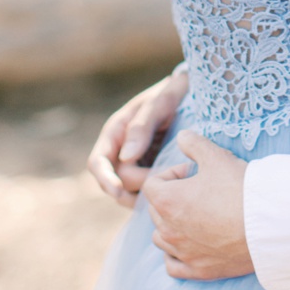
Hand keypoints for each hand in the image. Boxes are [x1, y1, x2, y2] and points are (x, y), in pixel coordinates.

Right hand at [88, 68, 188, 206]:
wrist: (191, 92)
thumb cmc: (172, 93)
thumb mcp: (159, 104)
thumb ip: (141, 128)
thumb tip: (126, 157)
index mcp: (115, 132)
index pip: (98, 163)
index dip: (105, 179)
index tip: (118, 190)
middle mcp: (121, 150)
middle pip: (117, 181)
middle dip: (137, 186)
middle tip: (166, 181)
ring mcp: (136, 162)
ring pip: (130, 191)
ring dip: (145, 197)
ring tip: (169, 193)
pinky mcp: (151, 170)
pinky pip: (147, 191)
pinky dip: (156, 196)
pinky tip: (174, 193)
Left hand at [143, 130, 254, 279]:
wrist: (271, 225)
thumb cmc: (242, 189)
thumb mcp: (216, 156)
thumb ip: (193, 143)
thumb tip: (181, 136)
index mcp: (167, 201)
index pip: (151, 184)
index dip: (171, 174)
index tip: (194, 173)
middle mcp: (169, 229)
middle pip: (156, 210)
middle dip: (172, 198)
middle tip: (201, 192)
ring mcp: (183, 252)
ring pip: (161, 238)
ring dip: (171, 226)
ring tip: (195, 217)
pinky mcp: (199, 270)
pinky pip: (173, 265)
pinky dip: (176, 256)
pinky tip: (189, 245)